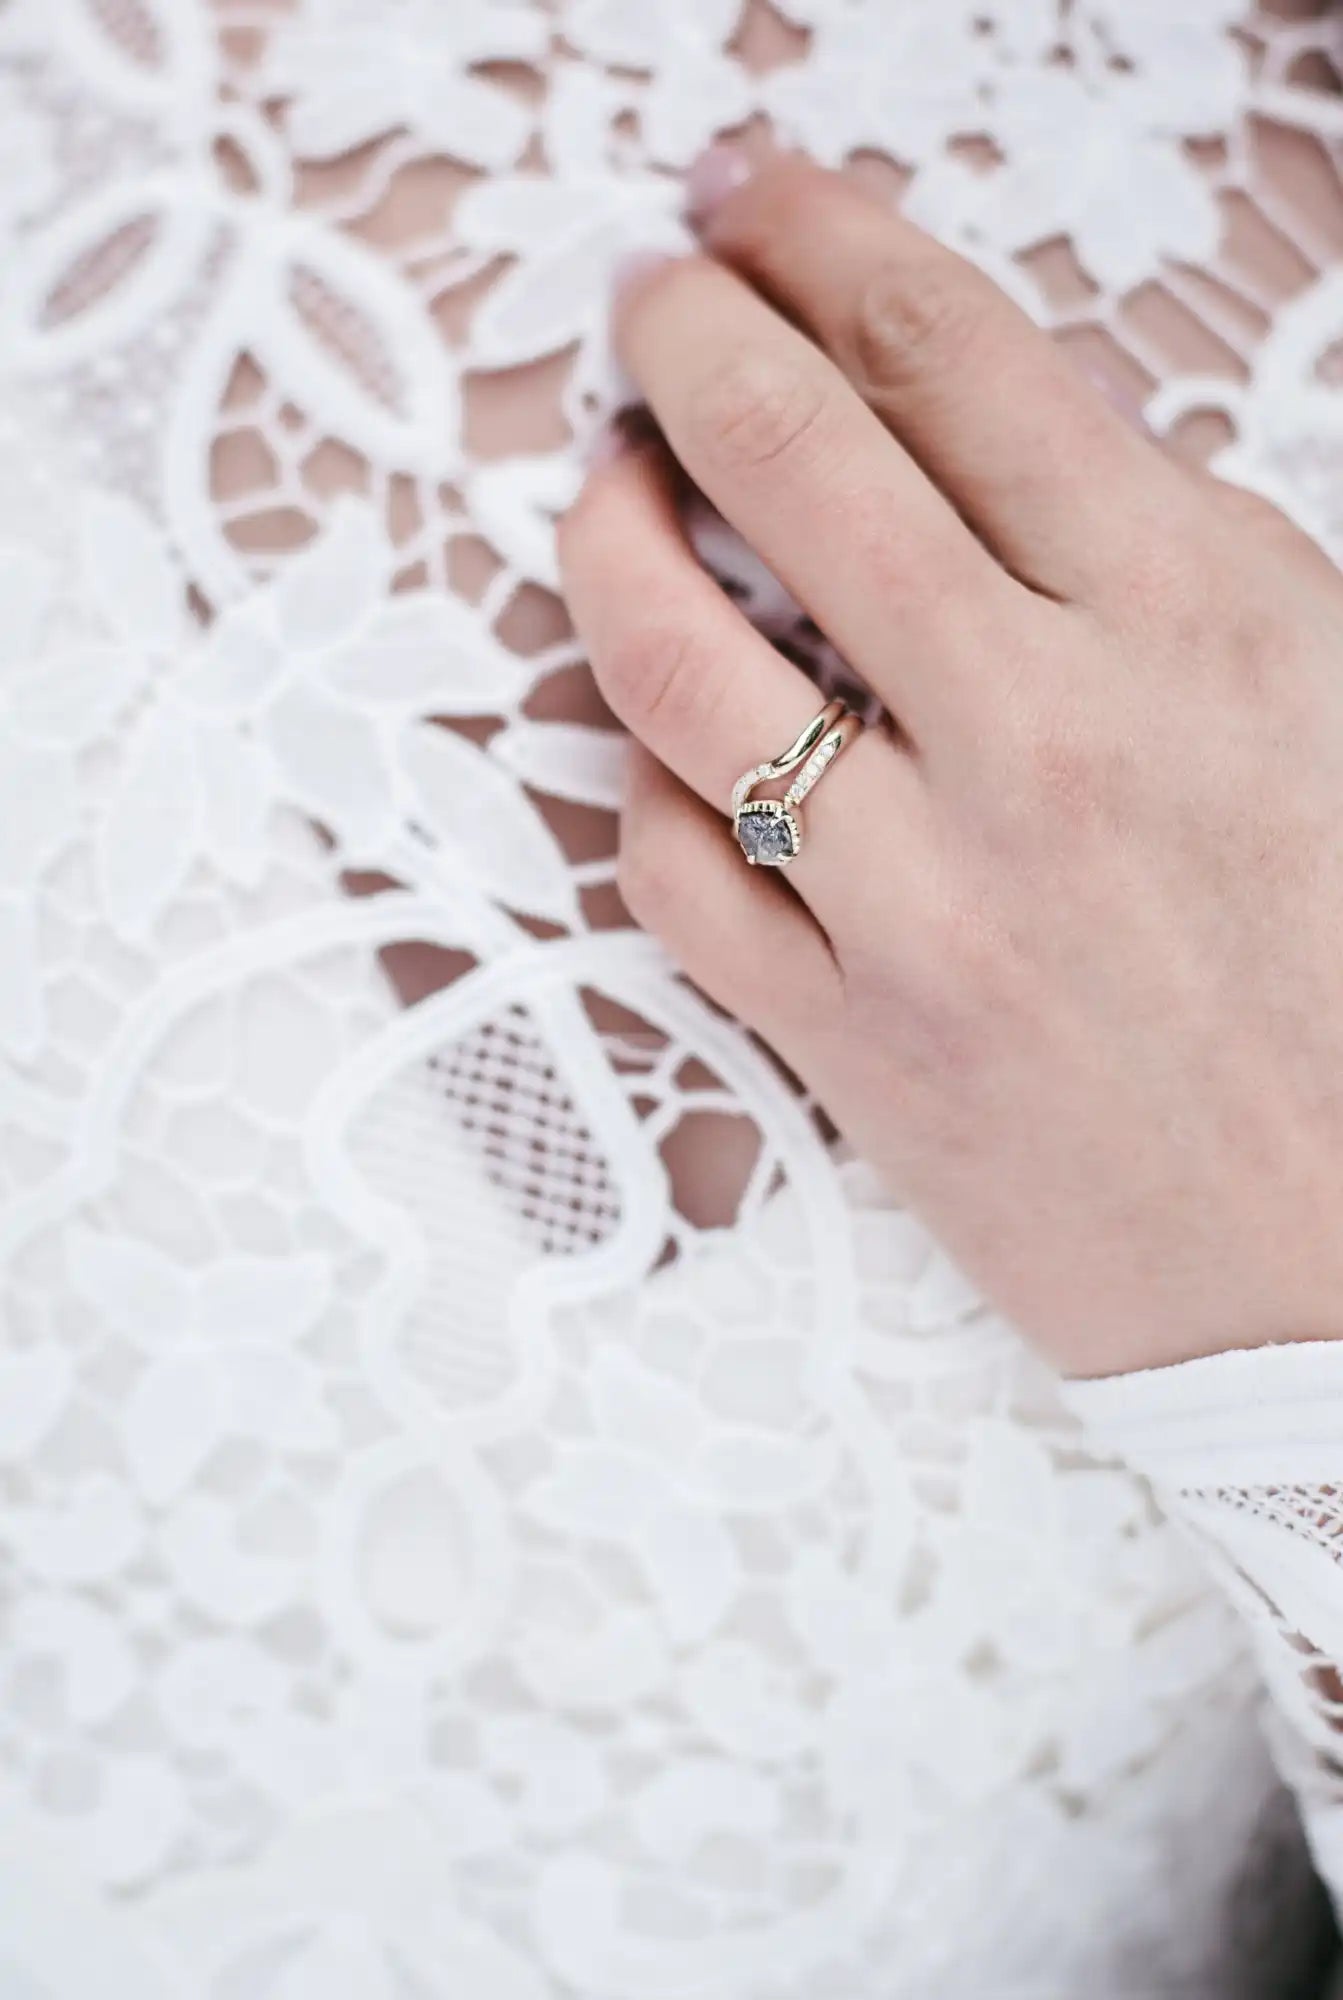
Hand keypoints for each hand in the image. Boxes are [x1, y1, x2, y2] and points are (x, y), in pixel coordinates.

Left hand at [559, 149, 1342, 1379]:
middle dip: (689, 338)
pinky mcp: (857, 1045)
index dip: (824, 244)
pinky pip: (673, 874)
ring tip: (602, 492)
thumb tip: (980, 448)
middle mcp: (1051, 740)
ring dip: (608, 542)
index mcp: (1199, 622)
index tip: (754, 198)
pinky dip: (637, 785)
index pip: (959, 361)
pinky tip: (658, 749)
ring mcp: (933, 903)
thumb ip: (1160, 563)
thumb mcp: (1325, 702)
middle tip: (647, 296)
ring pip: (679, 668)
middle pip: (796, 464)